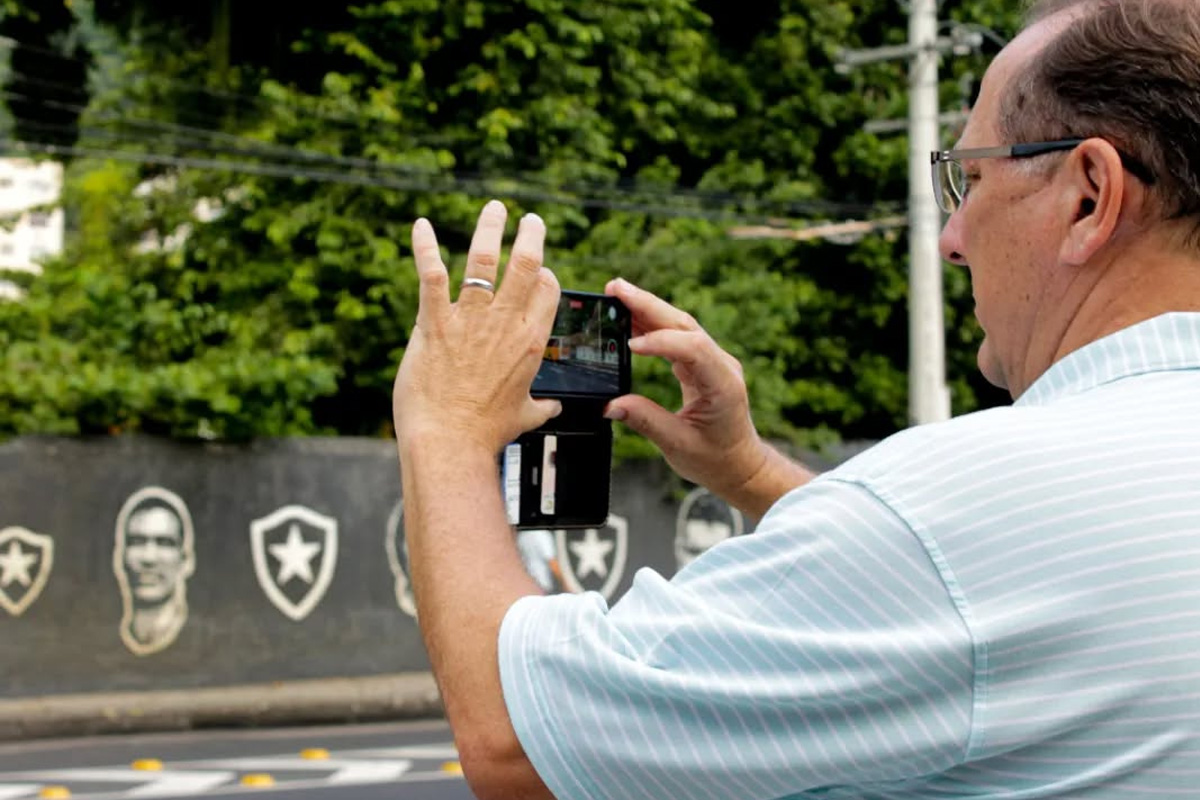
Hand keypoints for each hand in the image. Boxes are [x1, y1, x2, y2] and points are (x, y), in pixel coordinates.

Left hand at [393, 200, 561, 454]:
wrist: (449, 443)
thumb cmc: (486, 434)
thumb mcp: (524, 417)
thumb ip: (540, 407)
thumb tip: (553, 409)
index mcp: (530, 342)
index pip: (548, 291)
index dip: (545, 275)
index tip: (539, 268)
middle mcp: (504, 323)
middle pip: (526, 264)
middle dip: (530, 235)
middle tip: (531, 220)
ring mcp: (469, 320)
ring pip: (483, 259)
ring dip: (489, 228)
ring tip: (495, 209)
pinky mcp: (434, 323)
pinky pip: (430, 275)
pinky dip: (424, 247)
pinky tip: (420, 225)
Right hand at [602, 278, 769, 503]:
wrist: (739, 465)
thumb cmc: (715, 459)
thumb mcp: (678, 446)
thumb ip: (645, 421)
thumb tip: (610, 405)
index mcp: (723, 385)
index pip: (693, 349)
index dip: (661, 342)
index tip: (631, 346)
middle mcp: (722, 366)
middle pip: (684, 325)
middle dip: (648, 305)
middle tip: (615, 288)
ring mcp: (713, 362)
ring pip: (680, 325)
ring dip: (648, 308)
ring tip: (616, 293)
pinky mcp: (702, 364)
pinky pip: (677, 337)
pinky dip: (652, 326)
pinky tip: (629, 318)